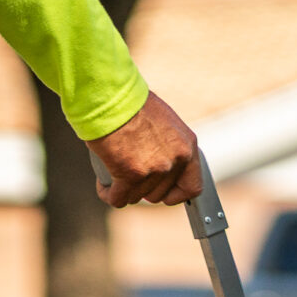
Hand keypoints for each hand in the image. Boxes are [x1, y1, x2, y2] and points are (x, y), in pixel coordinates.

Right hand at [85, 92, 201, 207]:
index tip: (164, 194)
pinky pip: (119, 199)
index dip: (175, 194)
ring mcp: (154, 169)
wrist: (112, 97)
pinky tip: (104, 187)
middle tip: (130, 177)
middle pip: (159, 194)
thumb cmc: (132, 103)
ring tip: (113, 176)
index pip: (192, 187)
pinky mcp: (131, 175)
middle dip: (143, 190)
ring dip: (124, 191)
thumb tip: (163, 163)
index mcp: (187, 146)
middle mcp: (175, 160)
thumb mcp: (164, 122)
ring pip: (137, 197)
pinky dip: (109, 195)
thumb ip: (169, 145)